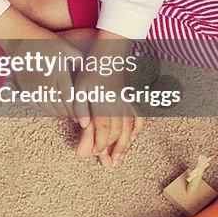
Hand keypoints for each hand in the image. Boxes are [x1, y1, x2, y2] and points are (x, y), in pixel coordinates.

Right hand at [0, 5, 80, 115]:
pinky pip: (37, 105)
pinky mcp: (25, 88)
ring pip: (48, 108)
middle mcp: (45, 83)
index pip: (70, 99)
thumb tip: (90, 71)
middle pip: (61, 106)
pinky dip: (46, 110)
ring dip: (60, 114)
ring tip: (69, 116)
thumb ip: (78, 59)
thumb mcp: (64, 46)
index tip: (86, 120)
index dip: (79, 111)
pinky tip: (53, 109)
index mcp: (57, 73)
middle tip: (82, 121)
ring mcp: (33, 87)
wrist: (17, 39)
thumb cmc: (43, 40)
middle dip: (72, 115)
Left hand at [70, 32, 145, 168]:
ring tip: (120, 159)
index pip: (103, 129)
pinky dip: (138, 129)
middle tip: (109, 164)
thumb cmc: (91, 68)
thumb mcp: (80, 86)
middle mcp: (118, 105)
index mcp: (104, 102)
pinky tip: (135, 137)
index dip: (99, 144)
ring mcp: (126, 102)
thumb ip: (80, 106)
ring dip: (125, 145)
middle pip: (118, 133)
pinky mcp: (129, 98)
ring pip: (129, 129)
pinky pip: (138, 117)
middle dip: (113, 150)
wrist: (110, 52)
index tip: (93, 154)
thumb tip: (82, 125)